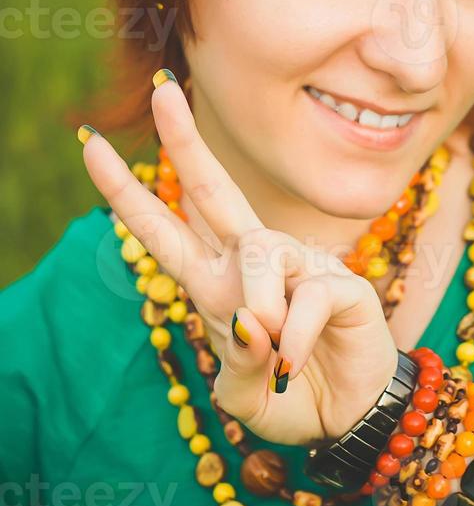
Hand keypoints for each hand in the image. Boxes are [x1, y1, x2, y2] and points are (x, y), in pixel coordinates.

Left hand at [79, 70, 398, 447]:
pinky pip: (305, 296)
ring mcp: (297, 265)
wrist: (348, 415)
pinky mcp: (338, 282)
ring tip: (269, 351)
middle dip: (185, 141)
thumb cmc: (288, 396)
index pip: (166, 230)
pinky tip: (294, 363)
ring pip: (259, 251)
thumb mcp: (242, 393)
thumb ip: (234, 362)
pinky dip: (292, 339)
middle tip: (163, 90)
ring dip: (256, 304)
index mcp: (218, 282)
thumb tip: (248, 322)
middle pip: (213, 189)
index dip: (127, 192)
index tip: (92, 147)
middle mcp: (252, 262)